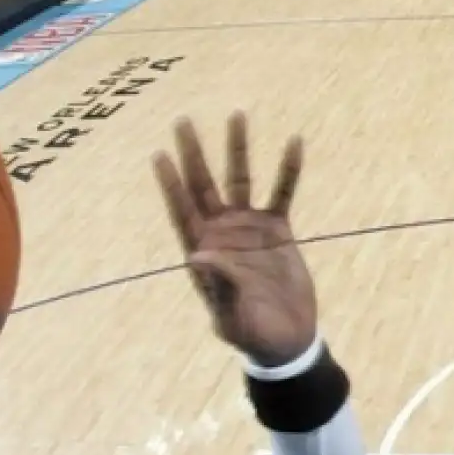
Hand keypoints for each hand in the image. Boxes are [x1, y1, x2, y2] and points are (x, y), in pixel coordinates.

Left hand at [154, 112, 314, 366]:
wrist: (287, 340)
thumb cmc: (252, 334)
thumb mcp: (230, 316)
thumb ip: (217, 285)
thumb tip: (198, 255)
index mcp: (203, 254)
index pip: (182, 212)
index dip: (171, 185)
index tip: (159, 155)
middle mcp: (222, 235)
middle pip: (204, 187)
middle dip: (193, 154)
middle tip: (181, 120)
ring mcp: (250, 230)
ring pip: (240, 181)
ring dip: (237, 150)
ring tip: (236, 115)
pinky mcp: (278, 231)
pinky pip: (283, 193)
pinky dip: (287, 171)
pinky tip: (294, 143)